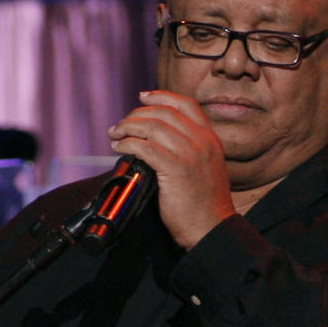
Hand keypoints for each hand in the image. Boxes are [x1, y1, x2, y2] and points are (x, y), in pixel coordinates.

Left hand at [107, 90, 234, 248]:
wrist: (212, 229)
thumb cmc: (205, 207)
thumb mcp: (206, 170)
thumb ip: (190, 152)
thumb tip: (159, 143)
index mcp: (210, 139)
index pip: (187, 104)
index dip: (162, 97)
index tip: (142, 97)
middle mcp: (202, 141)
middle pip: (164, 113)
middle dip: (137, 115)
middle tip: (120, 125)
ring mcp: (190, 154)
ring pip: (153, 127)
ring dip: (128, 127)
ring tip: (115, 135)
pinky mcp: (175, 169)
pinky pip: (145, 147)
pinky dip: (128, 144)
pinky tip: (120, 148)